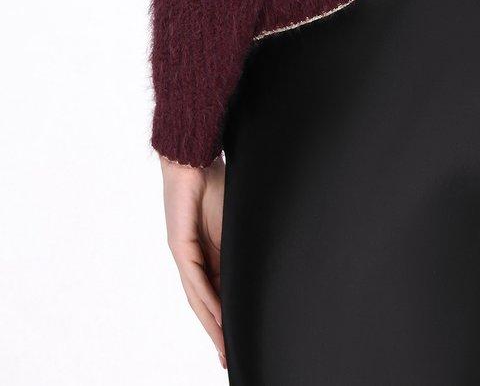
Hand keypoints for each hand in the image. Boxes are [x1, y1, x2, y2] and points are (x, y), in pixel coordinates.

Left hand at [159, 153, 227, 369]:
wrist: (193, 159)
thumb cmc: (214, 182)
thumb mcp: (235, 220)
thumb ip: (241, 243)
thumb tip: (263, 261)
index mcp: (208, 252)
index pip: (217, 291)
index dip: (226, 315)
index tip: (239, 337)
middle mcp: (193, 258)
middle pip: (205, 302)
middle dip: (217, 331)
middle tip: (229, 356)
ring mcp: (185, 254)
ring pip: (198, 298)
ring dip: (211, 324)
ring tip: (224, 347)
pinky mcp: (179, 247)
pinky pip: (195, 280)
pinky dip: (207, 300)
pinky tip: (217, 317)